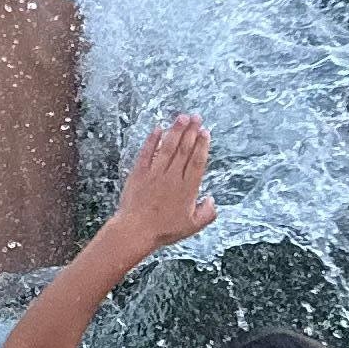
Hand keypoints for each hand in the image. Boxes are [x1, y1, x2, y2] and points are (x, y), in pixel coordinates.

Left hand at [113, 115, 215, 249]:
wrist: (136, 230)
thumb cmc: (164, 230)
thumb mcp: (192, 227)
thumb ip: (207, 213)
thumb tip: (212, 199)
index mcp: (187, 189)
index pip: (197, 162)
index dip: (202, 146)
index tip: (205, 132)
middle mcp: (172, 178)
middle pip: (184, 150)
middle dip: (191, 132)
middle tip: (197, 117)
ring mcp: (155, 174)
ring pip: (167, 147)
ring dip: (175, 131)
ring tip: (182, 117)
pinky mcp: (139, 173)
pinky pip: (146, 153)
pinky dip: (152, 140)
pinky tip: (158, 129)